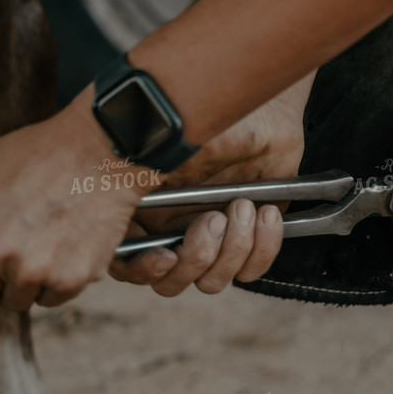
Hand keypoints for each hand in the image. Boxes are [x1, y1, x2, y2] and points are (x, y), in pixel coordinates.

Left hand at [0, 90, 152, 309]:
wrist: (97, 150)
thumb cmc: (37, 155)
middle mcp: (6, 264)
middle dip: (7, 278)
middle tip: (25, 248)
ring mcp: (43, 273)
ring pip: (31, 298)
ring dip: (37, 280)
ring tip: (49, 245)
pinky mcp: (78, 276)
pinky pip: (62, 294)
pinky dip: (65, 277)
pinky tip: (70, 246)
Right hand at [108, 71, 313, 296]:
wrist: (265, 111)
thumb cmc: (214, 119)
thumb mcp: (173, 142)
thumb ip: (147, 176)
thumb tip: (128, 203)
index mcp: (142, 212)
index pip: (125, 262)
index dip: (141, 269)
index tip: (166, 256)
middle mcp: (173, 231)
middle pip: (170, 282)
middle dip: (196, 257)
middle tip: (214, 218)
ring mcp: (212, 239)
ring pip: (211, 281)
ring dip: (232, 250)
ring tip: (244, 207)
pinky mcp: (249, 240)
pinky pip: (251, 270)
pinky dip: (263, 249)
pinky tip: (267, 213)